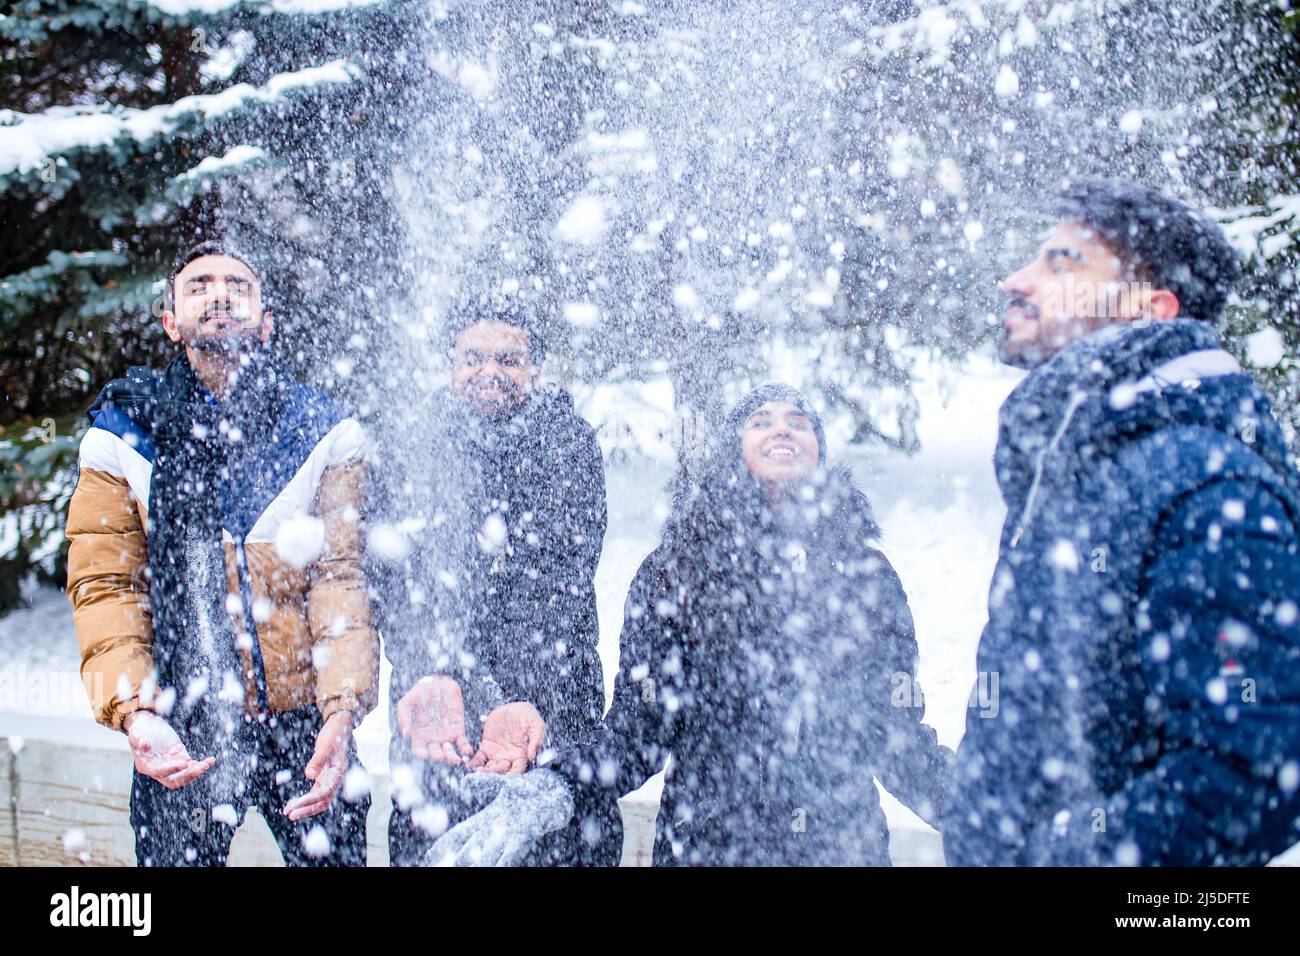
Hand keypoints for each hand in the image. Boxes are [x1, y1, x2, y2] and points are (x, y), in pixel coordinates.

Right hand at [125, 710, 214, 788]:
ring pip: (184, 775)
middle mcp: (158, 769)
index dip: (171, 769)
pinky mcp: (179, 759)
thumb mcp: (137, 731)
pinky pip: (190, 767)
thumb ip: (138, 738)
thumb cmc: (140, 728)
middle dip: (188, 775)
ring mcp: (170, 765)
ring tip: (208, 763)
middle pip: (174, 780)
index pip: (159, 772)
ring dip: (197, 771)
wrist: (147, 725)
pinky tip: (209, 761)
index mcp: (145, 766)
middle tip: (202, 767)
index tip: (184, 763)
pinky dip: (200, 765)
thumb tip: (143, 744)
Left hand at [284, 711, 352, 821]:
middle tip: (290, 814)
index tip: (295, 805)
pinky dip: (305, 799)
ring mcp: (329, 778)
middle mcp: (335, 779)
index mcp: (338, 773)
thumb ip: (318, 760)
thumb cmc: (334, 734)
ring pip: (319, 800)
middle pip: (323, 802)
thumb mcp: (325, 745)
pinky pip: (315, 793)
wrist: (339, 726)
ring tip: (288, 811)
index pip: (324, 793)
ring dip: (305, 807)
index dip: (310, 801)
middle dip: (307, 810)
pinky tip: (294, 802)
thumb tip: (309, 775)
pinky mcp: (324, 776)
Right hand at [397, 675, 471, 763]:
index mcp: (418, 735)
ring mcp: (445, 735)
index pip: (419, 750)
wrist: (438, 683)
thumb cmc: (420, 693)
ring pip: (449, 751)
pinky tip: (468, 751)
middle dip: (438, 757)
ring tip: (455, 759)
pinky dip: (465, 748)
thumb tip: (406, 734)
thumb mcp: (407, 702)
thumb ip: (403, 717)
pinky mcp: (458, 729)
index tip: (425, 754)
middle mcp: (432, 739)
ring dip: (452, 757)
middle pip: (434, 753)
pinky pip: (462, 742)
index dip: (421, 754)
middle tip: (441, 756)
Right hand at [425, 768, 573, 866]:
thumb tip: (464, 783)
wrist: (555, 794)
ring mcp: (509, 835)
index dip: (443, 847)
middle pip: (469, 849)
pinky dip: (503, 861)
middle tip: (443, 866)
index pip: (458, 836)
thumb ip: (484, 783)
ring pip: (487, 855)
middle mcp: (494, 831)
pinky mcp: (525, 834)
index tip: (429, 858)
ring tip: (462, 867)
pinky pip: (511, 853)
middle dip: (456, 860)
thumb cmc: (528, 792)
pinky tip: (497, 868)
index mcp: (485, 820)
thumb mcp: (503, 784)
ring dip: (477, 863)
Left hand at [468, 701, 545, 773]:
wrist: (513, 706)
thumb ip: (536, 740)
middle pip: (501, 772)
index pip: (517, 770)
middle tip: (488, 772)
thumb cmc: (528, 716)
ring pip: (489, 768)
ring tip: (478, 771)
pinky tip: (468, 764)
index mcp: (520, 754)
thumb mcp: (537, 726)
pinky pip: (479, 758)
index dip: (512, 777)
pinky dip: (473, 763)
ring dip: (483, 772)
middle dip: (495, 775)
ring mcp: (496, 753)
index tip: (506, 779)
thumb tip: (532, 756)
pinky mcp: (486, 746)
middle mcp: (508, 757)